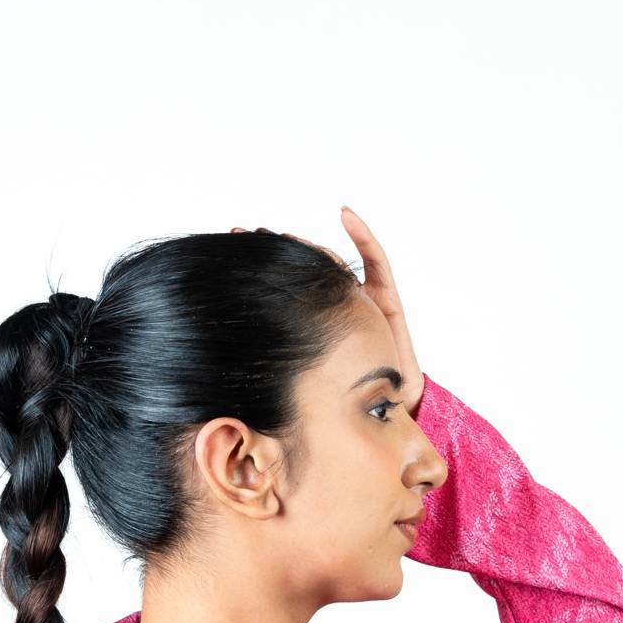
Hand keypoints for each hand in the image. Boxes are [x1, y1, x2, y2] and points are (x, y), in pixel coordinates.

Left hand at [228, 212, 424, 412]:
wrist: (389, 408)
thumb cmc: (349, 397)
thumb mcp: (306, 381)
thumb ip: (281, 366)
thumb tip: (233, 380)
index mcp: (318, 324)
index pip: (289, 290)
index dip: (264, 274)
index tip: (234, 258)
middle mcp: (338, 308)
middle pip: (307, 271)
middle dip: (278, 253)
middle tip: (250, 237)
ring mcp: (362, 299)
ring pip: (334, 262)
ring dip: (310, 245)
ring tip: (283, 233)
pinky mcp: (386, 298)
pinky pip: (376, 260)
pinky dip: (363, 236)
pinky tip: (345, 215)